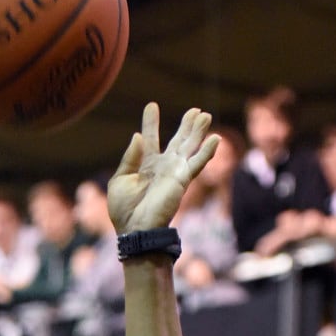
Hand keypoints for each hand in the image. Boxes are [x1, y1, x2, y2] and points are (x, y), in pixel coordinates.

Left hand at [106, 103, 219, 234]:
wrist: (135, 229)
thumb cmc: (125, 210)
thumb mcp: (120, 180)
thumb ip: (130, 158)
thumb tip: (137, 136)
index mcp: (145, 166)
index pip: (150, 139)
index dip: (151, 122)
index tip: (151, 105)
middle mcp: (162, 167)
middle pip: (177, 141)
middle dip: (186, 125)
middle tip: (195, 110)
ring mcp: (174, 172)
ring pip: (189, 147)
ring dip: (198, 131)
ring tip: (205, 114)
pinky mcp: (182, 180)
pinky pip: (197, 163)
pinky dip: (207, 151)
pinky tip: (216, 139)